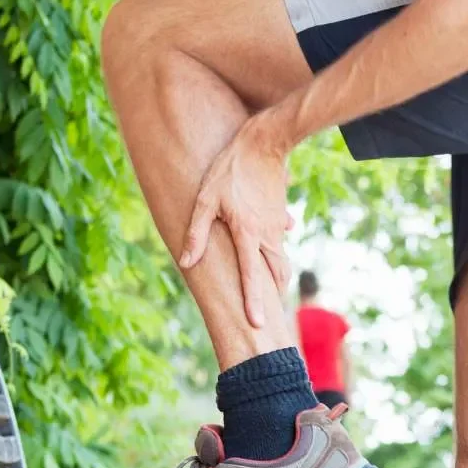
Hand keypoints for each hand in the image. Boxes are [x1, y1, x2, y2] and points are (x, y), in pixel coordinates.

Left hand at [180, 116, 294, 327]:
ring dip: (276, 276)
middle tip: (268, 315)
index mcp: (247, 234)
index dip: (255, 302)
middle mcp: (267, 234)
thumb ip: (196, 233)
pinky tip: (271, 244)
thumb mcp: (205, 198)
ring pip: (281, 259)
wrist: (264, 143)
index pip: (252, 277)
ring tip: (271, 291)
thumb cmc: (229, 169)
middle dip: (273, 295)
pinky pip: (280, 238)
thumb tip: (187, 263)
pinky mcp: (281, 214)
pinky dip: (277, 248)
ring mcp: (277, 225)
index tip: (257, 325)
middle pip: (276, 274)